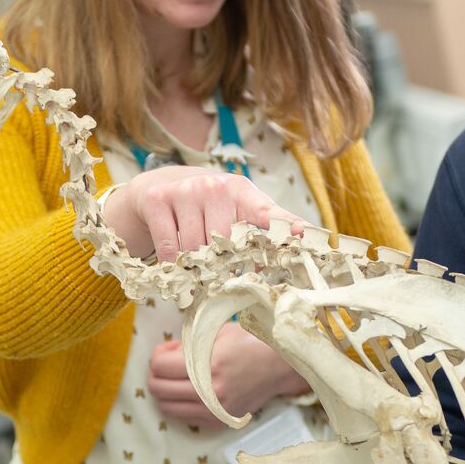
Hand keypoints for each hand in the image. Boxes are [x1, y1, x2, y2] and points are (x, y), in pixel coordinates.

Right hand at [104, 165, 302, 262]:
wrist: (159, 186)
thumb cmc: (205, 206)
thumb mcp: (234, 210)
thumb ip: (258, 231)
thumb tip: (283, 260)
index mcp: (241, 192)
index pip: (267, 212)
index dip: (288, 224)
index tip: (306, 235)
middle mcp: (215, 187)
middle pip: (225, 244)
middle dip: (222, 266)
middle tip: (219, 278)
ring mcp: (185, 191)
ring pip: (195, 249)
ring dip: (196, 268)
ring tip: (196, 272)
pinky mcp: (158, 200)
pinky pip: (171, 248)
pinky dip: (173, 265)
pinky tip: (176, 266)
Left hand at [149, 323, 307, 427]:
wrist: (281, 366)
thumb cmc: (250, 342)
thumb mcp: (217, 332)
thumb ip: (188, 343)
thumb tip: (166, 353)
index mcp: (207, 365)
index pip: (159, 366)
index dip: (159, 354)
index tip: (170, 349)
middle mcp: (209, 392)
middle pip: (157, 389)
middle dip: (157, 374)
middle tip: (169, 364)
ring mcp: (214, 411)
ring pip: (167, 408)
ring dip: (166, 391)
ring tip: (179, 378)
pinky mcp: (219, 421)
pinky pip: (185, 417)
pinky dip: (181, 404)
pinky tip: (193, 390)